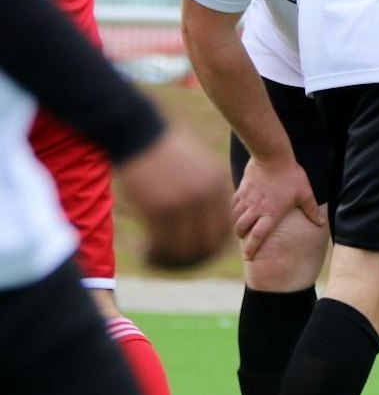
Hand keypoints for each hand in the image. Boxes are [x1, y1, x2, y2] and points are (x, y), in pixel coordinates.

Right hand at [116, 127, 232, 269]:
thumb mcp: (197, 167)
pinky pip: (162, 244)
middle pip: (208, 243)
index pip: (224, 228)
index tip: (194, 252)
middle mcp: (205, 196)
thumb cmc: (164, 151)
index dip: (210, 246)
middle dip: (192, 258)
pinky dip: (153, 254)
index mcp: (217, 185)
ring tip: (155, 259)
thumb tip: (212, 221)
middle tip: (174, 262)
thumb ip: (207, 192)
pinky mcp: (158, 208)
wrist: (138, 132)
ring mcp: (183, 203)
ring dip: (170, 261)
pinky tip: (143, 252)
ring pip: (185, 249)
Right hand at [233, 154, 324, 259]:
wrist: (272, 156)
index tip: (248, 257)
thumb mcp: (305, 193)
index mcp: (271, 213)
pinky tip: (239, 211)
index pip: (258, 236)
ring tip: (243, 228)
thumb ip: (312, 210)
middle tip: (246, 241)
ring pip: (235, 218)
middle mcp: (256, 209)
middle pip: (242, 229)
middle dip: (242, 237)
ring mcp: (247, 200)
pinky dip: (235, 211)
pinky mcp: (241, 190)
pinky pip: (233, 205)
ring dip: (238, 224)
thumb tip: (321, 223)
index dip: (252, 248)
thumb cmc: (291, 175)